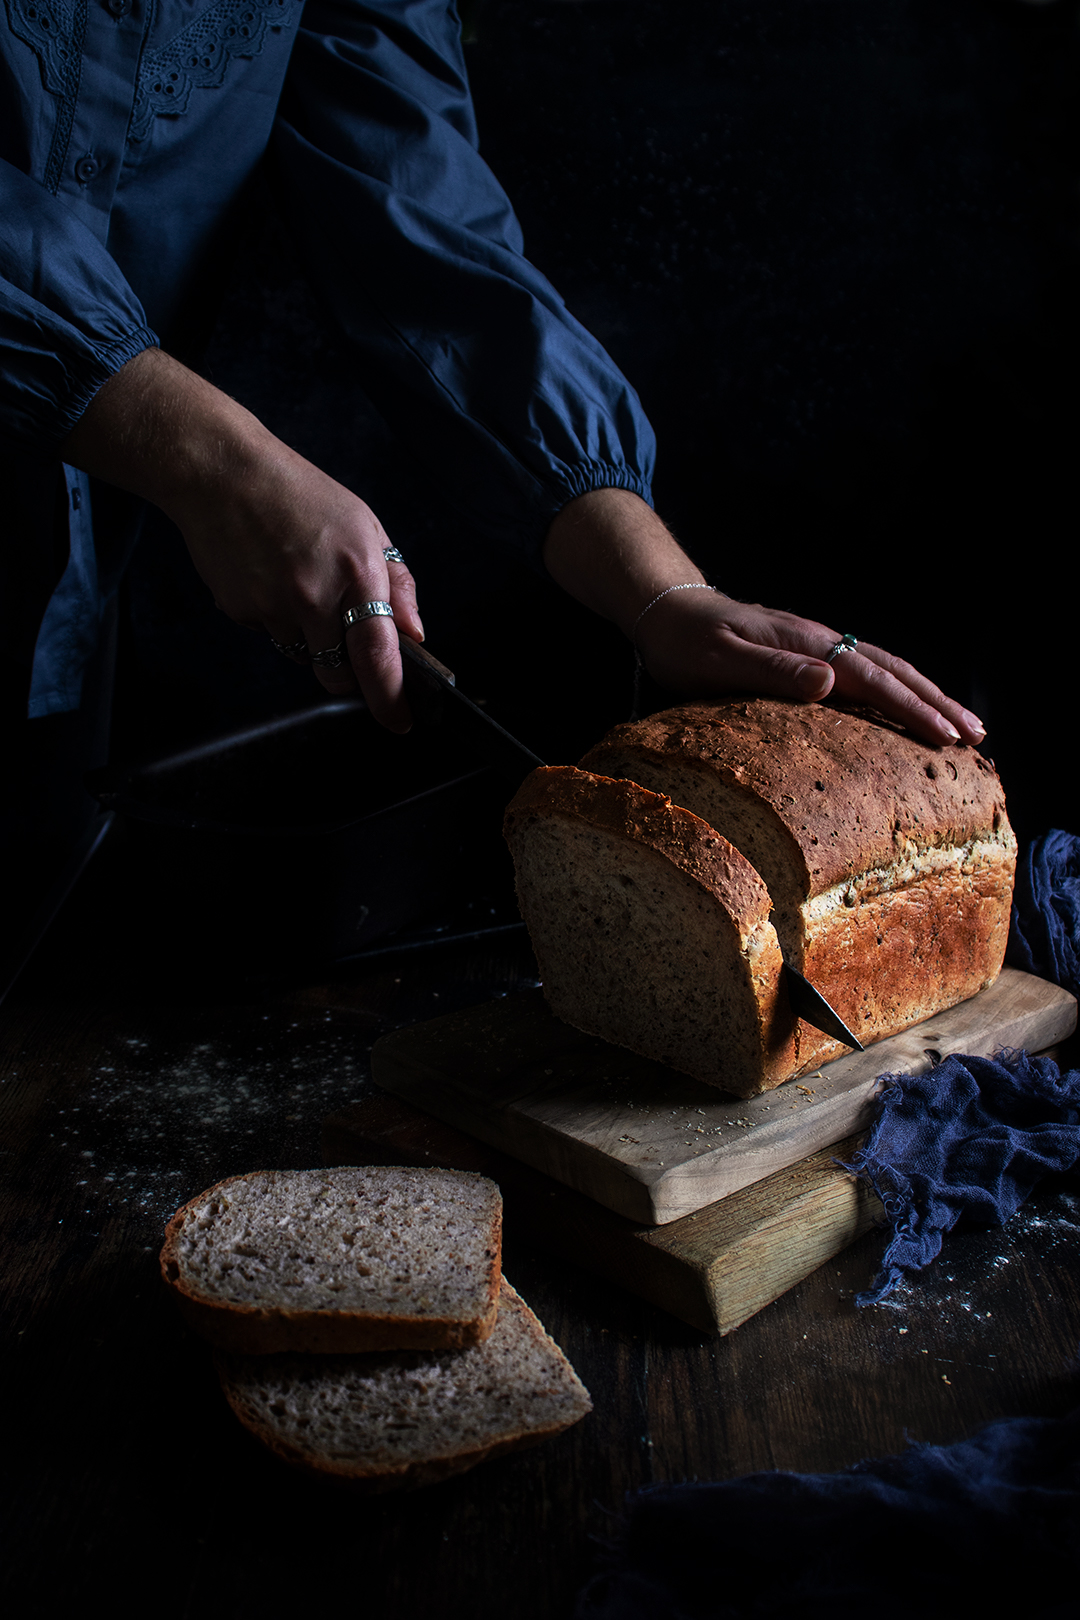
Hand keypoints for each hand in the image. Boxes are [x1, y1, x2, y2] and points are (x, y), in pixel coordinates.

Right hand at [61, 348, 421, 730]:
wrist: (222, 473)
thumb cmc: (297, 494)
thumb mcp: (365, 526)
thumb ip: (397, 583)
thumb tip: (414, 633)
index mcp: (357, 572)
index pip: (379, 655)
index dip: (391, 697)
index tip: (400, 720)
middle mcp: (316, 596)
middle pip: (337, 674)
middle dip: (347, 674)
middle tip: (344, 640)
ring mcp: (274, 607)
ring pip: (302, 655)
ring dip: (309, 638)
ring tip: (299, 583)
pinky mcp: (241, 612)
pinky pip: (270, 636)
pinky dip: (276, 619)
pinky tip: (271, 578)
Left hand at [543, 489, 983, 747]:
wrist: (668, 612)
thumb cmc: (687, 643)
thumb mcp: (720, 660)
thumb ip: (773, 670)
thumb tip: (831, 680)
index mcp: (808, 645)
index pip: (873, 680)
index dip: (913, 709)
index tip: (948, 737)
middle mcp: (822, 643)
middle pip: (894, 672)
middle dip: (938, 703)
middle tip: (979, 736)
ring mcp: (818, 648)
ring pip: (886, 671)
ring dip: (926, 697)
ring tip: (961, 725)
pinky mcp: (810, 657)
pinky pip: (867, 676)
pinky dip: (898, 693)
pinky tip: (908, 711)